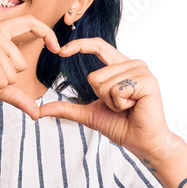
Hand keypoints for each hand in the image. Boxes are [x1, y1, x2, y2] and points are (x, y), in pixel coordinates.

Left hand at [37, 37, 175, 160]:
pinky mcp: (147, 81)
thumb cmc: (121, 126)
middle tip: (120, 106)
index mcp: (120, 67)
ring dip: (112, 102)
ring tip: (128, 107)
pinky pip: (117, 90)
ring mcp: (141, 71)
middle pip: (95, 75)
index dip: (79, 45)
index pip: (98, 46)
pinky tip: (134, 107)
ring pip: (104, 83)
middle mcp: (133, 64)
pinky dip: (120, 104)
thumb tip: (39, 111)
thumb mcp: (89, 115)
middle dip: (102, 98)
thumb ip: (67, 109)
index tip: (61, 50)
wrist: (142, 142)